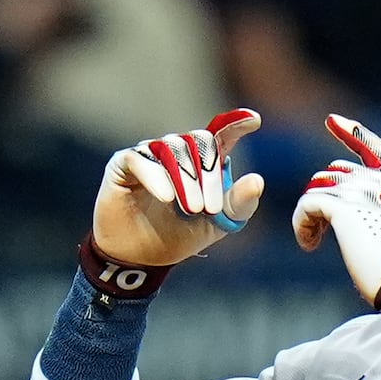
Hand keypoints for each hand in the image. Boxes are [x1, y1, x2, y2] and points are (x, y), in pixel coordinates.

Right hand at [93, 109, 263, 264]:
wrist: (142, 258)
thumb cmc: (180, 236)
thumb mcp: (217, 223)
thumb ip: (239, 203)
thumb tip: (258, 180)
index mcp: (203, 161)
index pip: (222, 133)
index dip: (237, 123)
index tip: (255, 120)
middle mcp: (177, 151)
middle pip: (200, 140)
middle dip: (209, 173)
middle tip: (209, 209)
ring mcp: (149, 154)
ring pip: (172, 148)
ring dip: (186, 179)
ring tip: (192, 209)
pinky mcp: (122, 163)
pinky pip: (140, 158)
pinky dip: (156, 177)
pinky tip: (166, 198)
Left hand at [293, 115, 380, 304]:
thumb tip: (356, 219)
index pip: (375, 147)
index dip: (353, 132)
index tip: (332, 121)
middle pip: (336, 172)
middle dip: (324, 197)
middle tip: (321, 230)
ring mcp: (364, 189)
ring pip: (318, 187)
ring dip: (311, 214)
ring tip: (314, 239)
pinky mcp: (343, 206)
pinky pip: (307, 204)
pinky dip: (302, 225)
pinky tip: (309, 244)